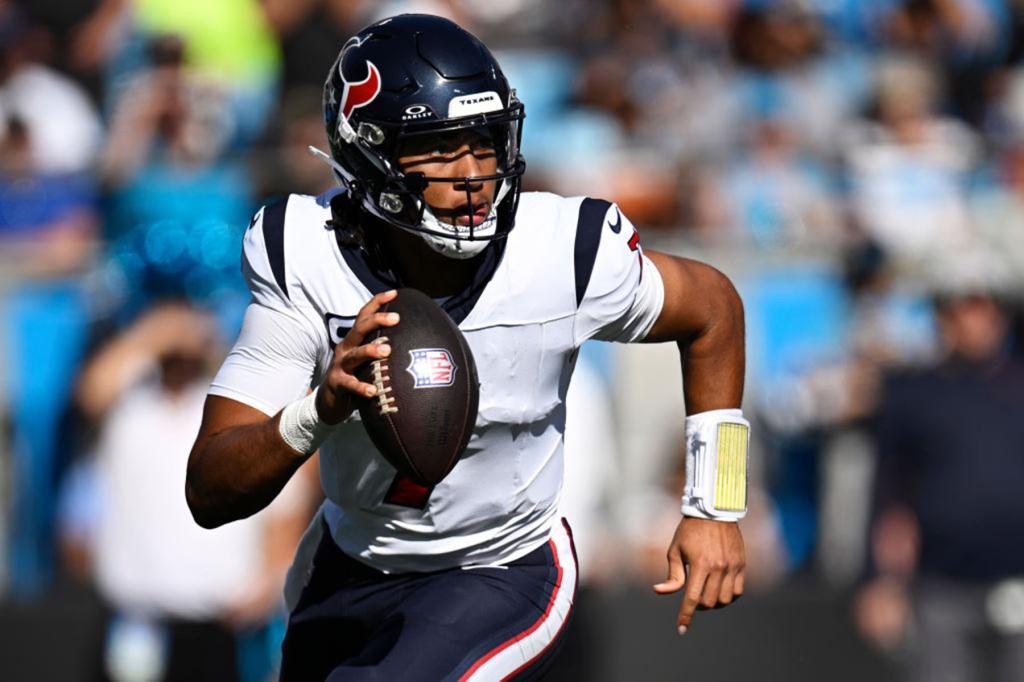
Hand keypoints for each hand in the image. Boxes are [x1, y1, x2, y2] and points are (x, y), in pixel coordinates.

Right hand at [316, 290, 399, 423]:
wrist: (329, 401)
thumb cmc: (355, 376)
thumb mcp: (366, 360)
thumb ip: (382, 349)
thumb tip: (413, 341)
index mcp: (354, 340)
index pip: (364, 316)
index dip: (377, 302)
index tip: (395, 293)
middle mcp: (346, 348)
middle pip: (360, 329)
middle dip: (377, 321)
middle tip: (396, 318)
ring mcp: (340, 365)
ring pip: (355, 355)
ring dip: (370, 350)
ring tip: (387, 350)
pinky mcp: (338, 384)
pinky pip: (350, 384)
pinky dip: (361, 387)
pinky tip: (373, 390)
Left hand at [653, 516, 745, 633]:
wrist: (714, 512)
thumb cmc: (690, 531)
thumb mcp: (675, 550)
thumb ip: (672, 574)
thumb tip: (659, 591)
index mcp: (700, 564)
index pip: (692, 598)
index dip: (686, 616)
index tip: (681, 629)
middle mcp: (718, 567)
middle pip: (709, 602)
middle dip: (699, 606)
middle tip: (693, 599)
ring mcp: (732, 566)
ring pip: (725, 600)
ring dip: (714, 603)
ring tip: (706, 593)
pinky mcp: (742, 564)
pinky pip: (738, 591)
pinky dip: (728, 596)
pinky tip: (720, 590)